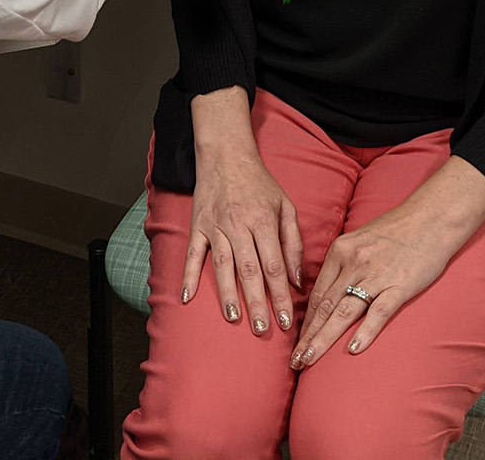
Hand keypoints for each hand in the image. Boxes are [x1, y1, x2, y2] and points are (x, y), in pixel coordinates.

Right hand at [184, 91, 302, 337]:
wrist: (226, 155)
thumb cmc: (260, 183)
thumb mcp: (286, 206)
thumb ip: (294, 243)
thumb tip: (298, 280)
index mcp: (264, 220)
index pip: (275, 265)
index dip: (281, 295)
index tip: (288, 320)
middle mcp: (239, 225)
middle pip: (250, 270)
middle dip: (258, 302)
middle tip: (263, 329)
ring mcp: (215, 226)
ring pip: (222, 265)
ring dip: (228, 294)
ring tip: (235, 319)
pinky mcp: (197, 226)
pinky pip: (192, 254)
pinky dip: (188, 275)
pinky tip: (187, 297)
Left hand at [291, 157, 484, 368]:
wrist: (432, 217)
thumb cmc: (397, 230)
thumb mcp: (360, 240)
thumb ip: (343, 264)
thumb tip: (329, 292)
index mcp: (340, 251)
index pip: (317, 294)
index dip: (305, 322)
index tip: (296, 343)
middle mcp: (353, 263)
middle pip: (325, 306)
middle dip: (308, 337)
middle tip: (295, 361)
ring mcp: (376, 275)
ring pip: (343, 312)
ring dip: (324, 339)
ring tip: (309, 360)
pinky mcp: (400, 285)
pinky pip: (378, 311)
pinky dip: (365, 331)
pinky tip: (352, 349)